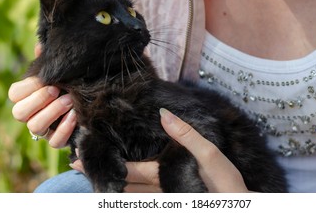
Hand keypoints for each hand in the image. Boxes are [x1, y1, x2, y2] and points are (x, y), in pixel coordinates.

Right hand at [8, 44, 76, 147]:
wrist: (88, 103)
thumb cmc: (68, 84)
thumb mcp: (59, 72)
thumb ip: (48, 62)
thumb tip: (42, 46)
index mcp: (26, 97)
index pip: (15, 94)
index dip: (29, 87)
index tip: (47, 80)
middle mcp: (30, 115)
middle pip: (20, 112)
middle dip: (39, 100)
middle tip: (57, 90)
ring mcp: (43, 130)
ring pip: (35, 126)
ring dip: (52, 112)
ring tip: (70, 100)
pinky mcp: (57, 140)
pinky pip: (54, 142)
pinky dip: (64, 129)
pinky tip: (75, 116)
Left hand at [71, 109, 248, 191]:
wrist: (238, 206)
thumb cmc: (226, 182)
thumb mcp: (209, 153)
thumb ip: (185, 133)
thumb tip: (163, 113)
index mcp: (163, 174)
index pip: (126, 170)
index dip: (103, 164)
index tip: (78, 159)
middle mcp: (159, 190)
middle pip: (122, 184)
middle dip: (100, 175)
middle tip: (77, 166)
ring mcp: (164, 198)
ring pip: (130, 195)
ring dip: (111, 184)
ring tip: (94, 174)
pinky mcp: (171, 200)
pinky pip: (142, 199)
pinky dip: (128, 193)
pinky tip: (123, 186)